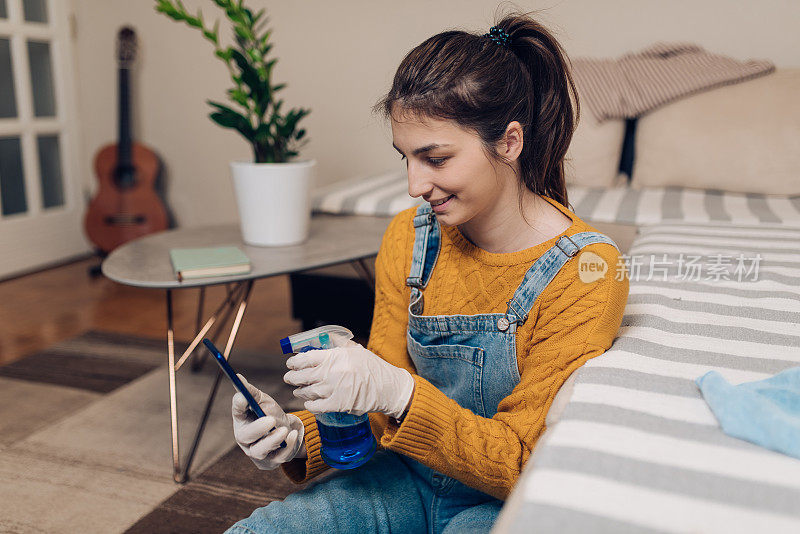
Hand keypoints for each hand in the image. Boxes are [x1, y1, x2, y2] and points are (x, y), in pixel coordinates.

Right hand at [231, 374, 305, 469]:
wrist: (288, 430)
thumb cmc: (270, 414)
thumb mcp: (262, 401)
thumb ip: (251, 392)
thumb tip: (238, 377)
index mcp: (242, 421)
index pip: (237, 413)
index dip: (239, 406)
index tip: (244, 397)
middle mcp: (246, 440)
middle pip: (246, 436)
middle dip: (258, 428)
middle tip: (271, 420)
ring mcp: (258, 452)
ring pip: (260, 450)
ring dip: (273, 440)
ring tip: (284, 430)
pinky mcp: (273, 461)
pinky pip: (279, 457)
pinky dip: (287, 446)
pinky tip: (292, 434)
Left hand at [283, 341, 414, 419]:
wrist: (388, 388)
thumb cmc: (372, 368)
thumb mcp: (355, 349)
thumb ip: (338, 343)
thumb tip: (321, 337)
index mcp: (335, 356)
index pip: (306, 358)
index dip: (295, 361)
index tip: (291, 362)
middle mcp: (332, 372)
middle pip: (302, 375)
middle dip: (292, 377)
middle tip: (289, 377)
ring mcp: (334, 389)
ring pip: (307, 391)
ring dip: (300, 391)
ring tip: (298, 390)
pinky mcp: (338, 404)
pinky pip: (316, 406)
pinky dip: (310, 404)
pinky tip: (309, 402)